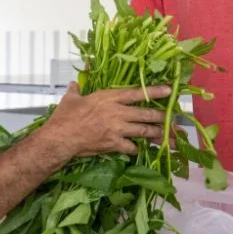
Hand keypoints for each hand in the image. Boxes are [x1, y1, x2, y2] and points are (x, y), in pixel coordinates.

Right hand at [43, 82, 171, 157]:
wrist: (60, 138)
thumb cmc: (64, 117)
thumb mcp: (70, 99)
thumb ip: (76, 90)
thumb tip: (73, 84)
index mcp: (108, 97)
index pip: (137, 93)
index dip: (155, 91)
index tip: (169, 90)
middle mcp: (117, 112)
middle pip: (146, 113)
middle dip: (161, 116)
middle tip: (171, 117)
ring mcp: (117, 129)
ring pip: (143, 130)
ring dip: (155, 133)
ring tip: (165, 135)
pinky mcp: (114, 144)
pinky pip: (131, 147)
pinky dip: (136, 148)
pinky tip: (138, 149)